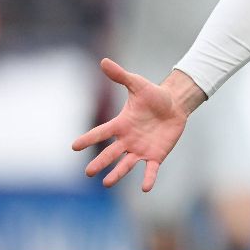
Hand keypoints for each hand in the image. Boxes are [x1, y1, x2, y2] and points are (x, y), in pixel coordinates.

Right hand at [71, 59, 200, 190]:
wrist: (174, 105)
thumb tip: (104, 61)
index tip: (74, 146)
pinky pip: (151, 169)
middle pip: (111, 153)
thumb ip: (121, 76)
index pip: (102, 132)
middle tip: (88, 172)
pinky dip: (148, 178)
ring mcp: (141, 149)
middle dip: (100, 162)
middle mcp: (127, 140)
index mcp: (121, 124)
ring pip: (126, 164)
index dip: (89, 138)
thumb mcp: (137, 84)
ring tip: (107, 182)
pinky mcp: (156, 155)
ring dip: (117, 173)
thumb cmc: (153, 95)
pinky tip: (146, 187)